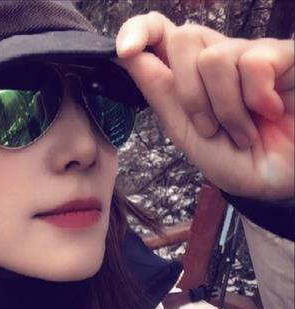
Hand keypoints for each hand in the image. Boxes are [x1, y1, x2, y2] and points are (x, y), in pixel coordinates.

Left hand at [115, 12, 293, 199]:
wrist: (278, 181)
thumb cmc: (235, 160)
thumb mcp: (187, 133)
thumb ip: (161, 94)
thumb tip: (130, 58)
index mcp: (189, 75)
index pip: (160, 32)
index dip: (139, 31)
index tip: (126, 52)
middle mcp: (218, 58)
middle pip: (183, 38)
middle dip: (190, 94)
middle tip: (209, 128)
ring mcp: (251, 54)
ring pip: (214, 59)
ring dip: (226, 109)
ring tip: (243, 132)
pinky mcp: (284, 56)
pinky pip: (253, 62)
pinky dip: (255, 100)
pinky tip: (269, 113)